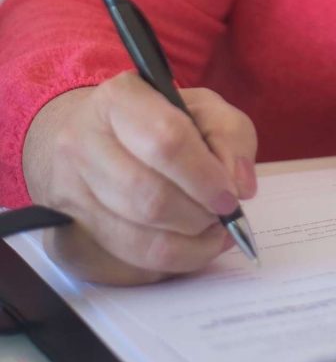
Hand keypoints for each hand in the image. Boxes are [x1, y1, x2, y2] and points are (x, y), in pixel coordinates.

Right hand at [22, 72, 257, 284]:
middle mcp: (82, 142)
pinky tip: (191, 245)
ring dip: (189, 242)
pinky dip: (171, 259)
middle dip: (199, 216)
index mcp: (120, 100)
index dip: (206, 178)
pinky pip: (127, 261)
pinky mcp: (72, 229)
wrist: (98, 137)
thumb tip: (240, 186)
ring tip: (211, 230)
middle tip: (222, 215)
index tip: (231, 196)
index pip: (166, 142)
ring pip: (137, 236)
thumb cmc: (162, 123)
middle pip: (149, 197)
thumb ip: (232, 137)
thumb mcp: (206, 111)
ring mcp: (70, 189)